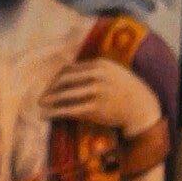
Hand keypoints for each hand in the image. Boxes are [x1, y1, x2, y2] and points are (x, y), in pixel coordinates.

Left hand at [41, 55, 159, 139]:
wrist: (141, 107)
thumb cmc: (124, 91)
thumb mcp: (111, 72)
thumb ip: (92, 70)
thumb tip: (68, 69)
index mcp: (99, 64)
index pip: (70, 69)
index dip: (56, 79)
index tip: (50, 87)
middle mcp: (97, 76)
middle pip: (64, 79)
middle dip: (50, 88)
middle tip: (42, 97)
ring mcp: (96, 92)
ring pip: (65, 94)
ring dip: (49, 100)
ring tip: (40, 105)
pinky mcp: (95, 108)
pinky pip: (70, 109)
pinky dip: (55, 112)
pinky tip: (45, 115)